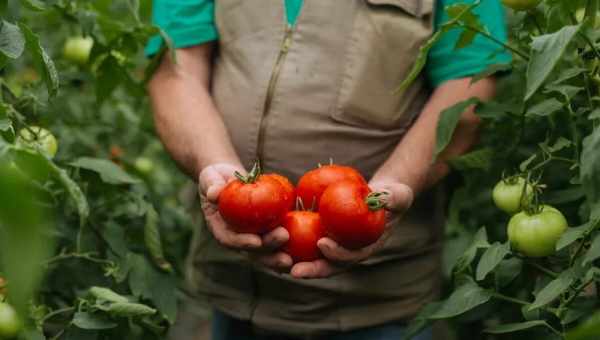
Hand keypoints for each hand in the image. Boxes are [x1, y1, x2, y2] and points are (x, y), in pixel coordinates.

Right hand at [198, 163, 292, 270]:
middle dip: (268, 251)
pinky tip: (304, 253)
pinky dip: (290, 249)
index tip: (256, 241)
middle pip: (252, 252)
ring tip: (294, 258)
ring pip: (267, 253)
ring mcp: (252, 239)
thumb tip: (215, 193)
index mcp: (221, 229)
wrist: (227, 180)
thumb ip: (212, 186)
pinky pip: (278, 244)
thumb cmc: (216, 179)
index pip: (230, 239)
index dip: (242, 242)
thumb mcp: (211, 179)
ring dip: (279, 257)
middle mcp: (237, 239)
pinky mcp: (266, 234)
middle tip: (284, 244)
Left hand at [290, 180, 412, 278]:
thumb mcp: (397, 195)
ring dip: (297, 263)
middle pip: (330, 266)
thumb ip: (392, 199)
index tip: (323, 243)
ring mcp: (336, 246)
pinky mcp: (324, 237)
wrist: (382, 197)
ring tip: (278, 262)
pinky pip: (306, 243)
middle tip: (294, 270)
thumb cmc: (391, 197)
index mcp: (367, 247)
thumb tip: (382, 197)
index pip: (352, 257)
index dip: (338, 254)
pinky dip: (292, 245)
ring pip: (315, 260)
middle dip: (313, 270)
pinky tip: (274, 240)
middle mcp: (349, 252)